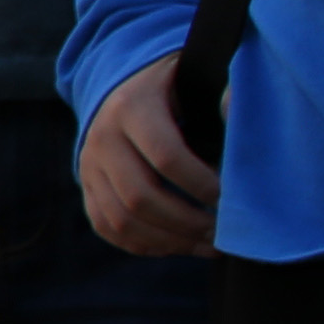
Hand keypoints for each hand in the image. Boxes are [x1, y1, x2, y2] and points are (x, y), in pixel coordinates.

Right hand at [79, 53, 219, 256]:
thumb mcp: (196, 78)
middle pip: (140, 197)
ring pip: (121, 220)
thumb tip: (237, 110)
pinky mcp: (87, 187)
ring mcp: (88, 165)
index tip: (232, 198)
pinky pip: (107, 227)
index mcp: (131, 106)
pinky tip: (178, 245)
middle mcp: (101, 137)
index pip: (166, 157)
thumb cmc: (177, 86)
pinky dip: (144, 245)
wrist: (127, 87)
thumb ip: (221, 94)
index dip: (201, 185)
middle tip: (223, 232)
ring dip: (168, 241)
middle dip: (187, 222)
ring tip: (207, 244)